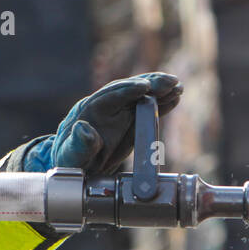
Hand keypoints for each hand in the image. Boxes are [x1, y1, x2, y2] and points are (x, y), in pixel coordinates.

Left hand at [24, 72, 181, 175]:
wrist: (78, 167)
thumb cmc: (71, 162)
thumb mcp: (71, 157)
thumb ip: (78, 145)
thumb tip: (83, 128)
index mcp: (89, 111)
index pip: (110, 95)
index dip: (127, 90)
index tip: (144, 87)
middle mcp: (105, 107)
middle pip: (129, 90)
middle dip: (150, 84)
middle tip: (170, 82)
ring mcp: (119, 112)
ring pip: (141, 96)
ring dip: (159, 90)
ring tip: (177, 86)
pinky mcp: (130, 121)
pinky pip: (148, 108)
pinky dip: (162, 102)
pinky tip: (176, 97)